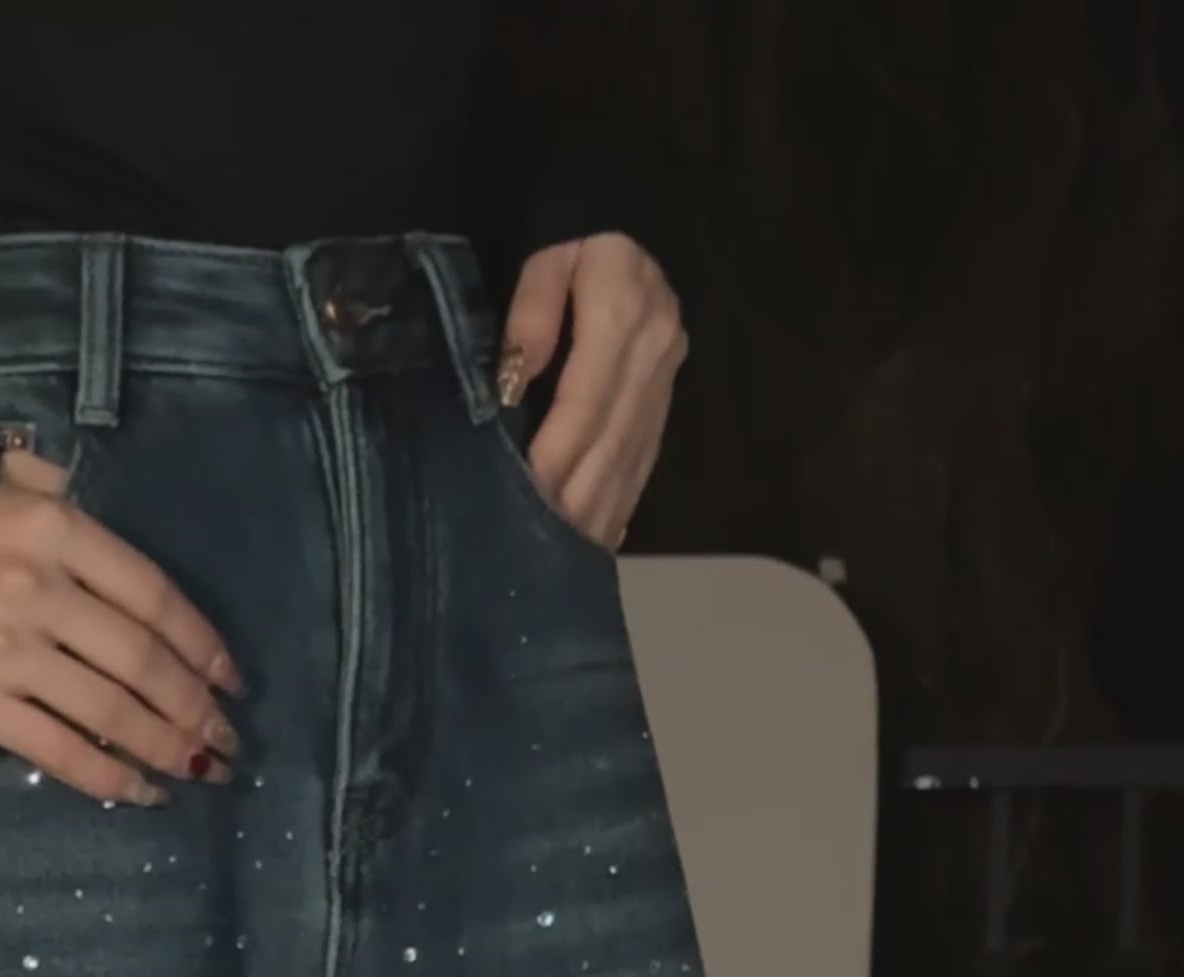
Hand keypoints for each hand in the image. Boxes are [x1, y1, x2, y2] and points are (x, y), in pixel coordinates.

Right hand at [0, 446, 243, 802]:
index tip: (232, 680)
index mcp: (52, 529)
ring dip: (168, 749)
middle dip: (196, 708)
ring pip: (111, 712)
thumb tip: (116, 513)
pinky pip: (61, 752)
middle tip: (228, 741)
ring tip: (202, 771)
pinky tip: (146, 795)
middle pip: (140, 661)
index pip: (152, 594)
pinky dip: (110, 779)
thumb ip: (62, 488)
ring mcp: (6, 655)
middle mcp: (36, 592)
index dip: (201, 643)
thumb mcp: (0, 482)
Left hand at [496, 233, 687, 549]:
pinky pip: (642, 459)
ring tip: (563, 557)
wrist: (625, 214)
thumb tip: (516, 376)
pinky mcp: (667, 398)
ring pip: (631, 458)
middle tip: (537, 545)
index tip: (527, 492)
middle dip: (575, 497)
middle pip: (613, 440)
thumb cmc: (569, 233)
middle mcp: (656, 352)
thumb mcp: (545, 254)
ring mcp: (667, 379)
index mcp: (625, 311)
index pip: (587, 399)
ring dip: (598, 512)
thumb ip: (531, 310)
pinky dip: (617, 501)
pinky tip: (595, 537)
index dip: (558, 450)